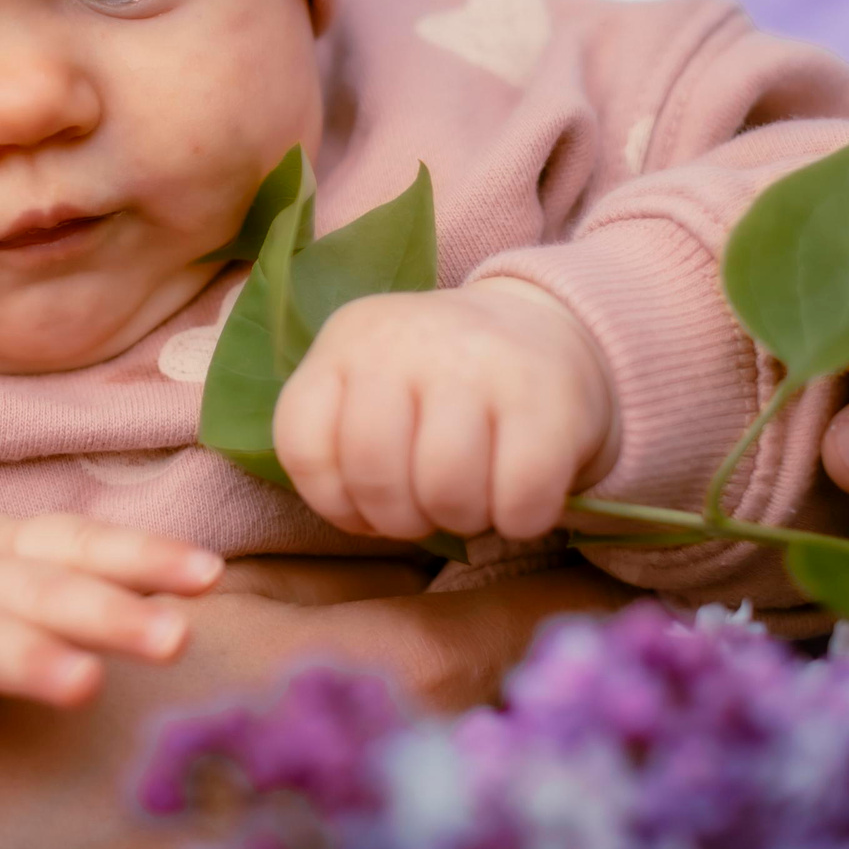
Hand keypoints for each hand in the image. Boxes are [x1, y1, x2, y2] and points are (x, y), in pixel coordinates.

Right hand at [0, 500, 223, 807]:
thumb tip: (193, 590)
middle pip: (41, 588)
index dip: (143, 555)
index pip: (79, 543)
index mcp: (3, 549)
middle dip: (107, 610)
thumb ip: (74, 572)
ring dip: (25, 658)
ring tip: (81, 686)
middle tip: (172, 637)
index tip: (208, 575)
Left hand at [273, 278, 615, 543]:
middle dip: (398, 519)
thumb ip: (341, 440)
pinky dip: (519, 521)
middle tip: (426, 509)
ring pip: (444, 489)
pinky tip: (520, 501)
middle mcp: (406, 340)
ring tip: (472, 500)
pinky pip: (519, 498)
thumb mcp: (372, 384)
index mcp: (349, 339)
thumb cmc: (442, 382)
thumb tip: (356, 516)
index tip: (366, 503)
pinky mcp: (547, 397)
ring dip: (460, 519)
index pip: (302, 443)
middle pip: (373, 472)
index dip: (331, 500)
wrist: (545, 326)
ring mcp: (478, 362)